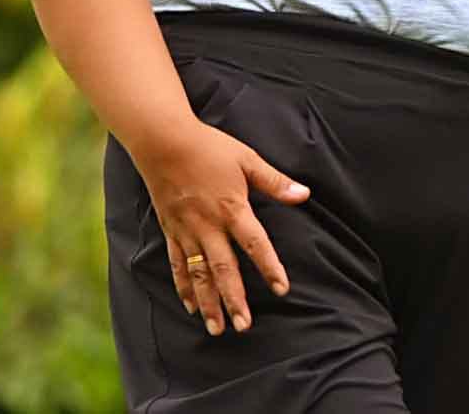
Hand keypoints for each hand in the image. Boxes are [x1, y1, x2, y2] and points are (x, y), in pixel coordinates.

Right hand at [129, 118, 310, 336]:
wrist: (164, 141)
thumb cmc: (209, 147)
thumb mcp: (247, 159)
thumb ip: (275, 181)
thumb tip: (304, 194)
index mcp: (232, 208)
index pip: (256, 244)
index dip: (269, 267)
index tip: (282, 288)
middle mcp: (208, 225)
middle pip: (224, 269)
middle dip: (234, 300)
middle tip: (243, 326)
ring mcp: (187, 231)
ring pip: (198, 274)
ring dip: (208, 302)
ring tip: (216, 327)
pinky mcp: (171, 230)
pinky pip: (177, 264)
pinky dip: (183, 286)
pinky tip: (190, 305)